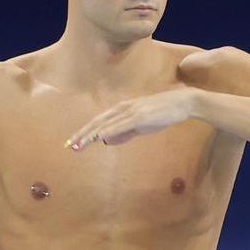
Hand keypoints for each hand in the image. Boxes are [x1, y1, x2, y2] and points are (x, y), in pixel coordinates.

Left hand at [66, 88, 197, 150]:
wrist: (181, 103)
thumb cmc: (162, 114)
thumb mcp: (140, 125)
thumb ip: (124, 132)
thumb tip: (107, 141)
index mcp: (122, 110)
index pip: (99, 122)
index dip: (85, 132)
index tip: (73, 142)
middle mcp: (123, 108)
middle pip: (97, 122)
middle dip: (82, 134)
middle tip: (68, 146)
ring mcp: (131, 112)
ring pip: (106, 124)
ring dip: (90, 135)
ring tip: (78, 145)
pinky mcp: (140, 117)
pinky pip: (120, 125)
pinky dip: (108, 131)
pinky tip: (99, 138)